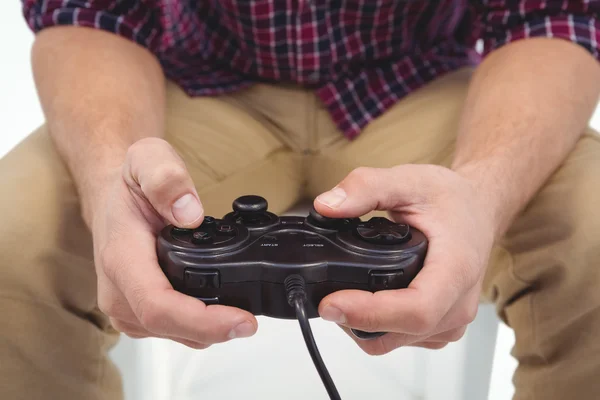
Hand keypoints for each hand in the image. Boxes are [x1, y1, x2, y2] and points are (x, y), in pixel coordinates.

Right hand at [91, 138, 256, 348]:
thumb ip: (167, 179)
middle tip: (251, 321)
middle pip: (170, 327)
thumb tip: (189, 213)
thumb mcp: (148, 159)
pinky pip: (171, 330)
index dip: (202, 321)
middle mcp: (118, 290)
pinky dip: (198, 325)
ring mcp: (126, 306)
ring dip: (208, 330)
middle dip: (215, 330)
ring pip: (173, 334)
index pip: (158, 305)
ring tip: (239, 313)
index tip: (240, 321)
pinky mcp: (136, 313)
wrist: (111, 198)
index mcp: (122, 257)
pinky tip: (217, 309)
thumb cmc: (129, 184)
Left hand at [314, 165, 496, 354]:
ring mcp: (451, 320)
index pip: (417, 309)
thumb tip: (326, 206)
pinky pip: (402, 340)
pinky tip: (364, 300)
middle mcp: (458, 303)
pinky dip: (375, 327)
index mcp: (456, 268)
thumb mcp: (408, 179)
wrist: (476, 211)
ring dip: (362, 326)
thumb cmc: (450, 199)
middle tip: (324, 298)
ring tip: (342, 296)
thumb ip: (366, 187)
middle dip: (355, 320)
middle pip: (401, 332)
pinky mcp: (441, 327)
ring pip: (396, 341)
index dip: (370, 313)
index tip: (333, 303)